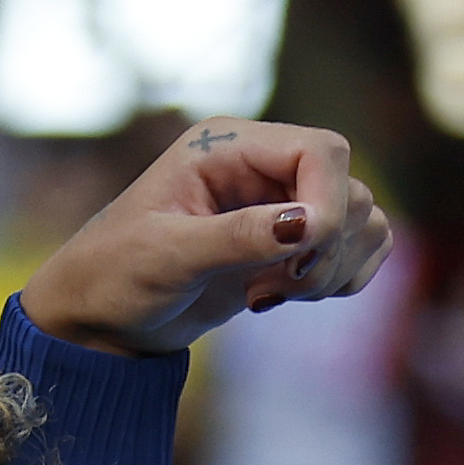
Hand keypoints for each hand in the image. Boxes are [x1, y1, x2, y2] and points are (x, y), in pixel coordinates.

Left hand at [16, 118, 389, 356]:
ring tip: (271, 296)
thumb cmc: (115, 275)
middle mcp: (262, 166)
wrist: (102, 319)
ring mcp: (281, 205)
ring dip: (332, 269)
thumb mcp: (166, 256)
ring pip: (361, 222)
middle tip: (272, 288)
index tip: (300, 253)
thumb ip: (237, 236)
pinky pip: (358, 250)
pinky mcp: (292, 245)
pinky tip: (285, 298)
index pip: (321, 151)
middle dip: (325, 249)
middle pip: (349, 191)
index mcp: (228, 146)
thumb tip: (308, 223)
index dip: (328, 202)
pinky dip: (341, 279)